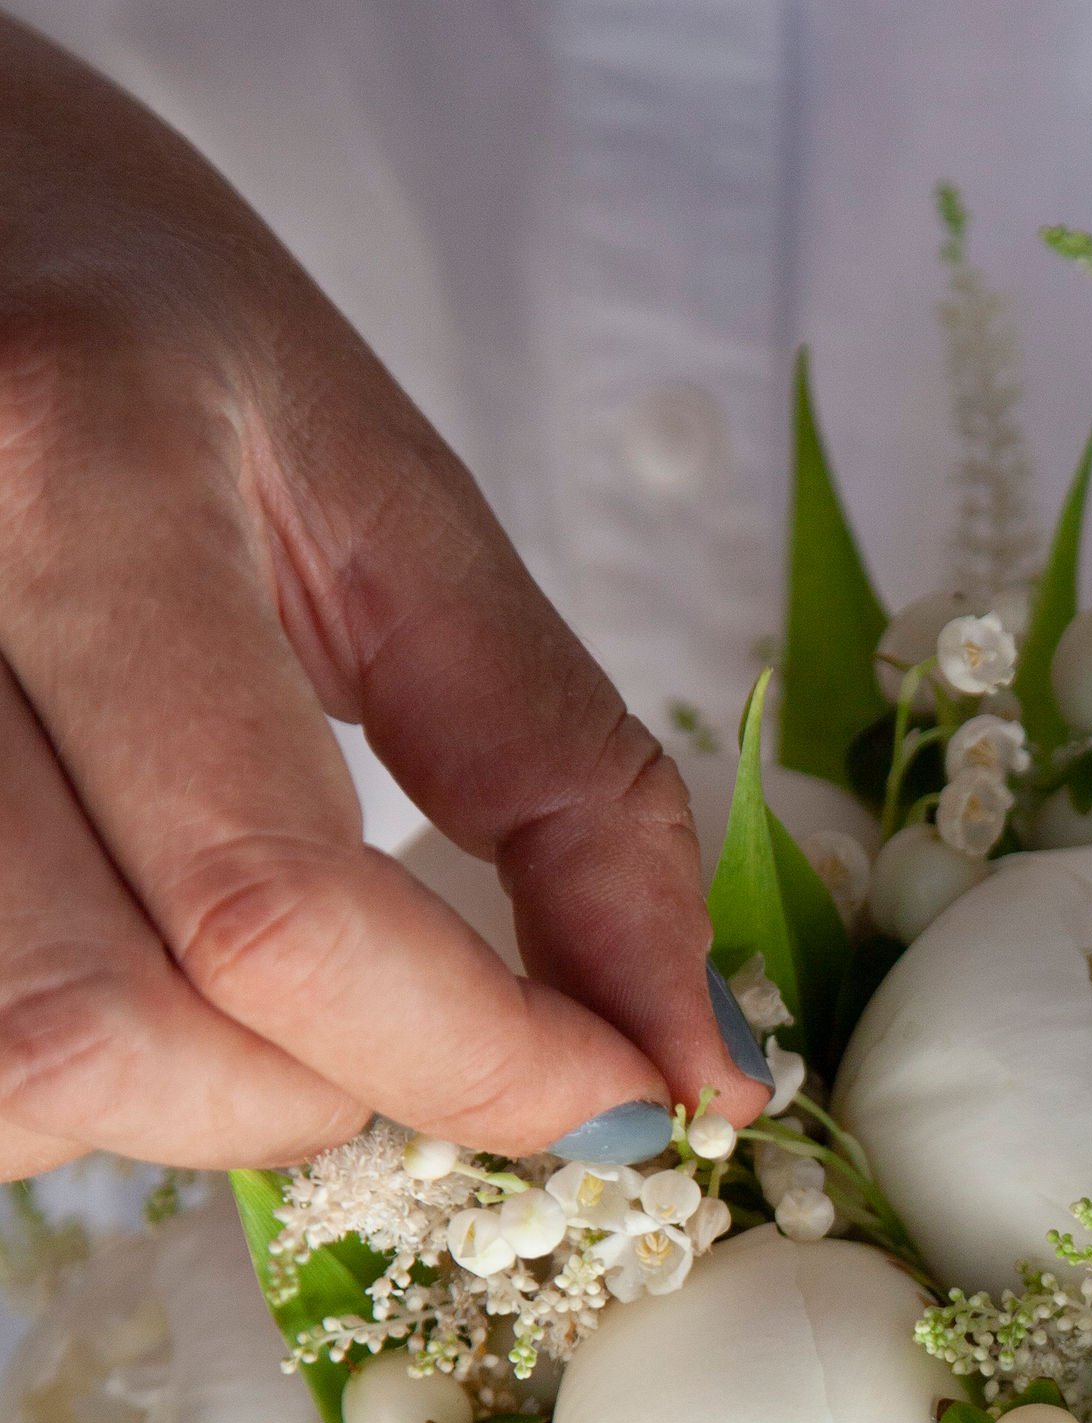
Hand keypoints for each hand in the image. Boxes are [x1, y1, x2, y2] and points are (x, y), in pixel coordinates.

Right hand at [0, 16, 758, 1181]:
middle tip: (412, 1021)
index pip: (272, 902)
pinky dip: (68, 1070)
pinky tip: (130, 952)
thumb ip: (560, 780)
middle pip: (105, 1029)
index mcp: (76, 469)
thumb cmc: (131, 317)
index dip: (479, 1062)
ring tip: (256, 983)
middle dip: (320, 1096)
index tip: (621, 1098)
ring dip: (180, 1105)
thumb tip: (693, 1056)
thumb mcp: (380, 492)